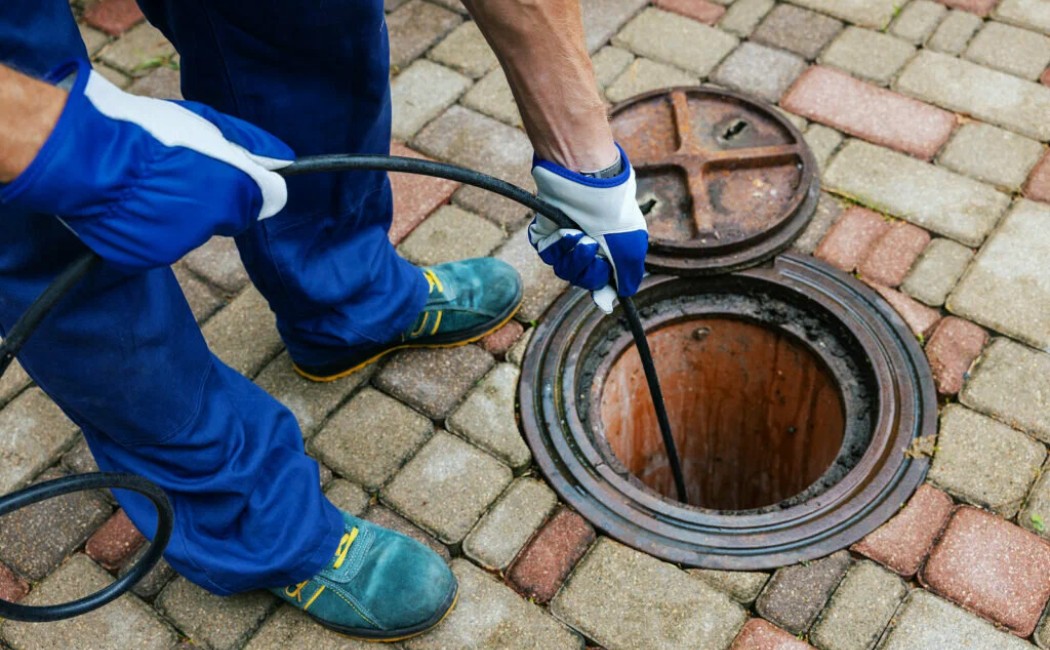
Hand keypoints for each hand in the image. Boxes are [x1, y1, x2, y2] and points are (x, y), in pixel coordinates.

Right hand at [0, 59, 291, 270]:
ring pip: (191, 230)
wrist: (84, 155)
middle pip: (227, 215)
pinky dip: (149, 227)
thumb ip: (250, 145)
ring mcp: (178, 244)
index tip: (230, 171)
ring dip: (177, 212)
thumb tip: (285, 161)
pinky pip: (158, 242)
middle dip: (211, 198)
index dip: (248, 182)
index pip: (267, 198)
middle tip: (177, 170)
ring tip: (146, 183)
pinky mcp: (146, 256)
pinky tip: (130, 202)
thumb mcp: (206, 124)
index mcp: (233, 188)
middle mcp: (212, 223)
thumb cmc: (145, 131)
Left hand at [528, 145, 647, 312]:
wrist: (588, 183)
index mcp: (610, 252)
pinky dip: (558, 245)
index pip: (602, 282)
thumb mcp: (631, 248)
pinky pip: (549, 254)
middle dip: (588, 269)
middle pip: (582, 280)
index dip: (601, 289)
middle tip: (593, 247)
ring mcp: (567, 242)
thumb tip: (618, 297)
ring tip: (579, 235)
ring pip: (564, 270)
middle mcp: (588, 248)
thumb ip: (627, 277)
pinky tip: (566, 230)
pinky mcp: (548, 234)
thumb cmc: (613, 213)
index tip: (601, 294)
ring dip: (574, 255)